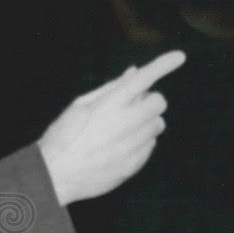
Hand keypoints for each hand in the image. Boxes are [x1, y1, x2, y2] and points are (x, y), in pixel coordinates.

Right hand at [38, 50, 185, 205]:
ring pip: (158, 125)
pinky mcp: (133, 164)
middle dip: (150, 101)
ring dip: (146, 122)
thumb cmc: (63, 137)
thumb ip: (110, 89)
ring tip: (124, 130)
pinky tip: (120, 146)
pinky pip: (151, 146)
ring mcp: (130, 146)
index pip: (143, 79)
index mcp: (108, 105)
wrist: (55, 176)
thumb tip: (134, 73)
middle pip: (159, 102)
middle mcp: (124, 124)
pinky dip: (141, 142)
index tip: (178, 57)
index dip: (163, 64)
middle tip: (133, 107)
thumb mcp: (79, 106)